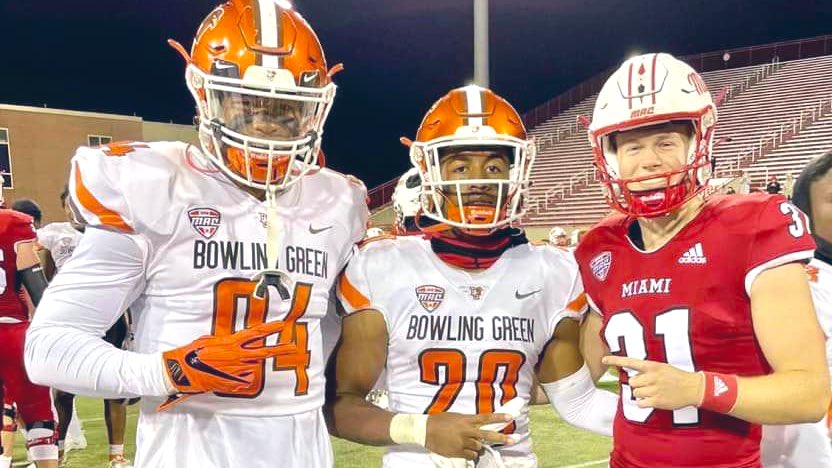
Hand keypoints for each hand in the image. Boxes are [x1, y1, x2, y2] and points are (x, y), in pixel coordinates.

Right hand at [162, 320, 296, 394]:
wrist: (182, 372)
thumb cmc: (192, 353)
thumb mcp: (209, 340)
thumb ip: (225, 341)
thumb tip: (232, 341)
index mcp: (231, 342)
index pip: (256, 333)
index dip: (271, 329)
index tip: (283, 325)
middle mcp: (238, 356)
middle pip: (264, 352)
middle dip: (280, 349)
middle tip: (293, 347)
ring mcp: (237, 370)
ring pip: (252, 365)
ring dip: (246, 364)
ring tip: (228, 365)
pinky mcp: (233, 383)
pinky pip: (243, 378)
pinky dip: (238, 376)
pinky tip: (226, 375)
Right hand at [425, 412, 513, 459]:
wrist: (424, 430)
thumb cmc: (439, 421)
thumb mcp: (456, 417)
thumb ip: (469, 422)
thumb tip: (479, 426)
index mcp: (466, 420)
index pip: (486, 418)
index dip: (499, 417)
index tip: (511, 417)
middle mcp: (467, 431)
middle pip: (488, 435)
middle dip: (502, 437)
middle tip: (514, 439)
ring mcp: (463, 442)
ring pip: (479, 447)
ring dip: (477, 446)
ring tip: (467, 442)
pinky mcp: (458, 452)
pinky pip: (471, 455)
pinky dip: (470, 453)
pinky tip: (463, 449)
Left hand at [602, 355, 704, 410]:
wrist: (693, 387)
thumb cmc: (676, 377)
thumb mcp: (662, 367)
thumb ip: (647, 370)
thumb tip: (632, 376)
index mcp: (652, 366)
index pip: (630, 361)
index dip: (615, 360)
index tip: (603, 360)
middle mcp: (651, 377)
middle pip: (632, 382)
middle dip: (638, 385)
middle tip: (649, 385)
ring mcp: (654, 389)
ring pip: (635, 393)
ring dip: (641, 394)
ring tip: (653, 392)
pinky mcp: (657, 401)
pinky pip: (640, 404)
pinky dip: (644, 403)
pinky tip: (652, 400)